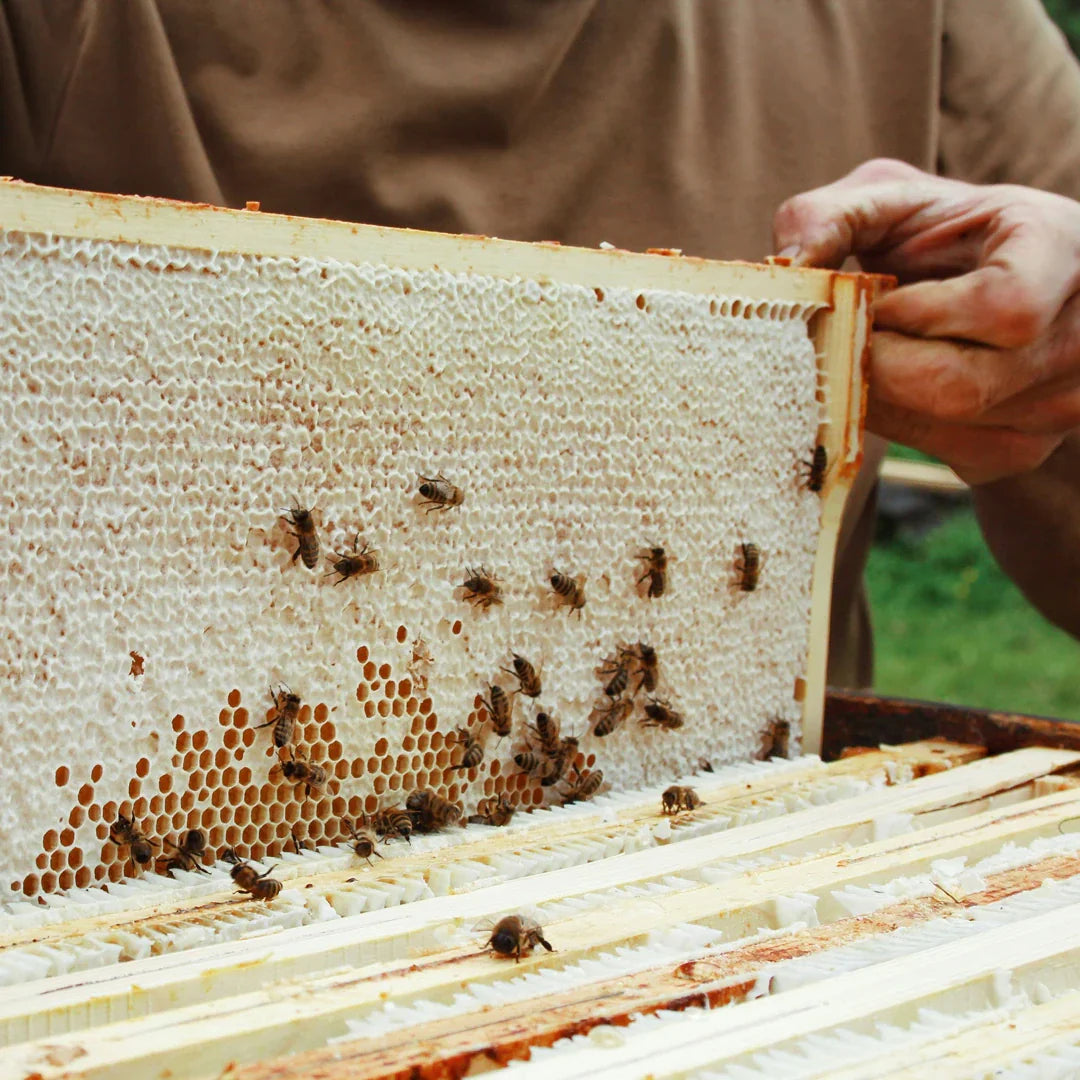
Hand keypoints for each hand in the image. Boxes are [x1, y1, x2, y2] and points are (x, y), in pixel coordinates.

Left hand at [773, 158, 1079, 483]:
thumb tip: (785, 268)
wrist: (986, 283)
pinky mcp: (1018, 449)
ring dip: (875, 392)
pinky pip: (934, 448)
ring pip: (940, 422)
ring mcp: (1057, 403)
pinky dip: (888, 419)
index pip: (1005, 308)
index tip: (875, 296)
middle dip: (875, 363)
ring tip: (860, 352)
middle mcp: (1078, 334)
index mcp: (1062, 249)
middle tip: (838, 338)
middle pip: (959, 383)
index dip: (917, 313)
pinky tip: (884, 383)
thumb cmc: (936, 233)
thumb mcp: (888, 199)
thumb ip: (830, 216)